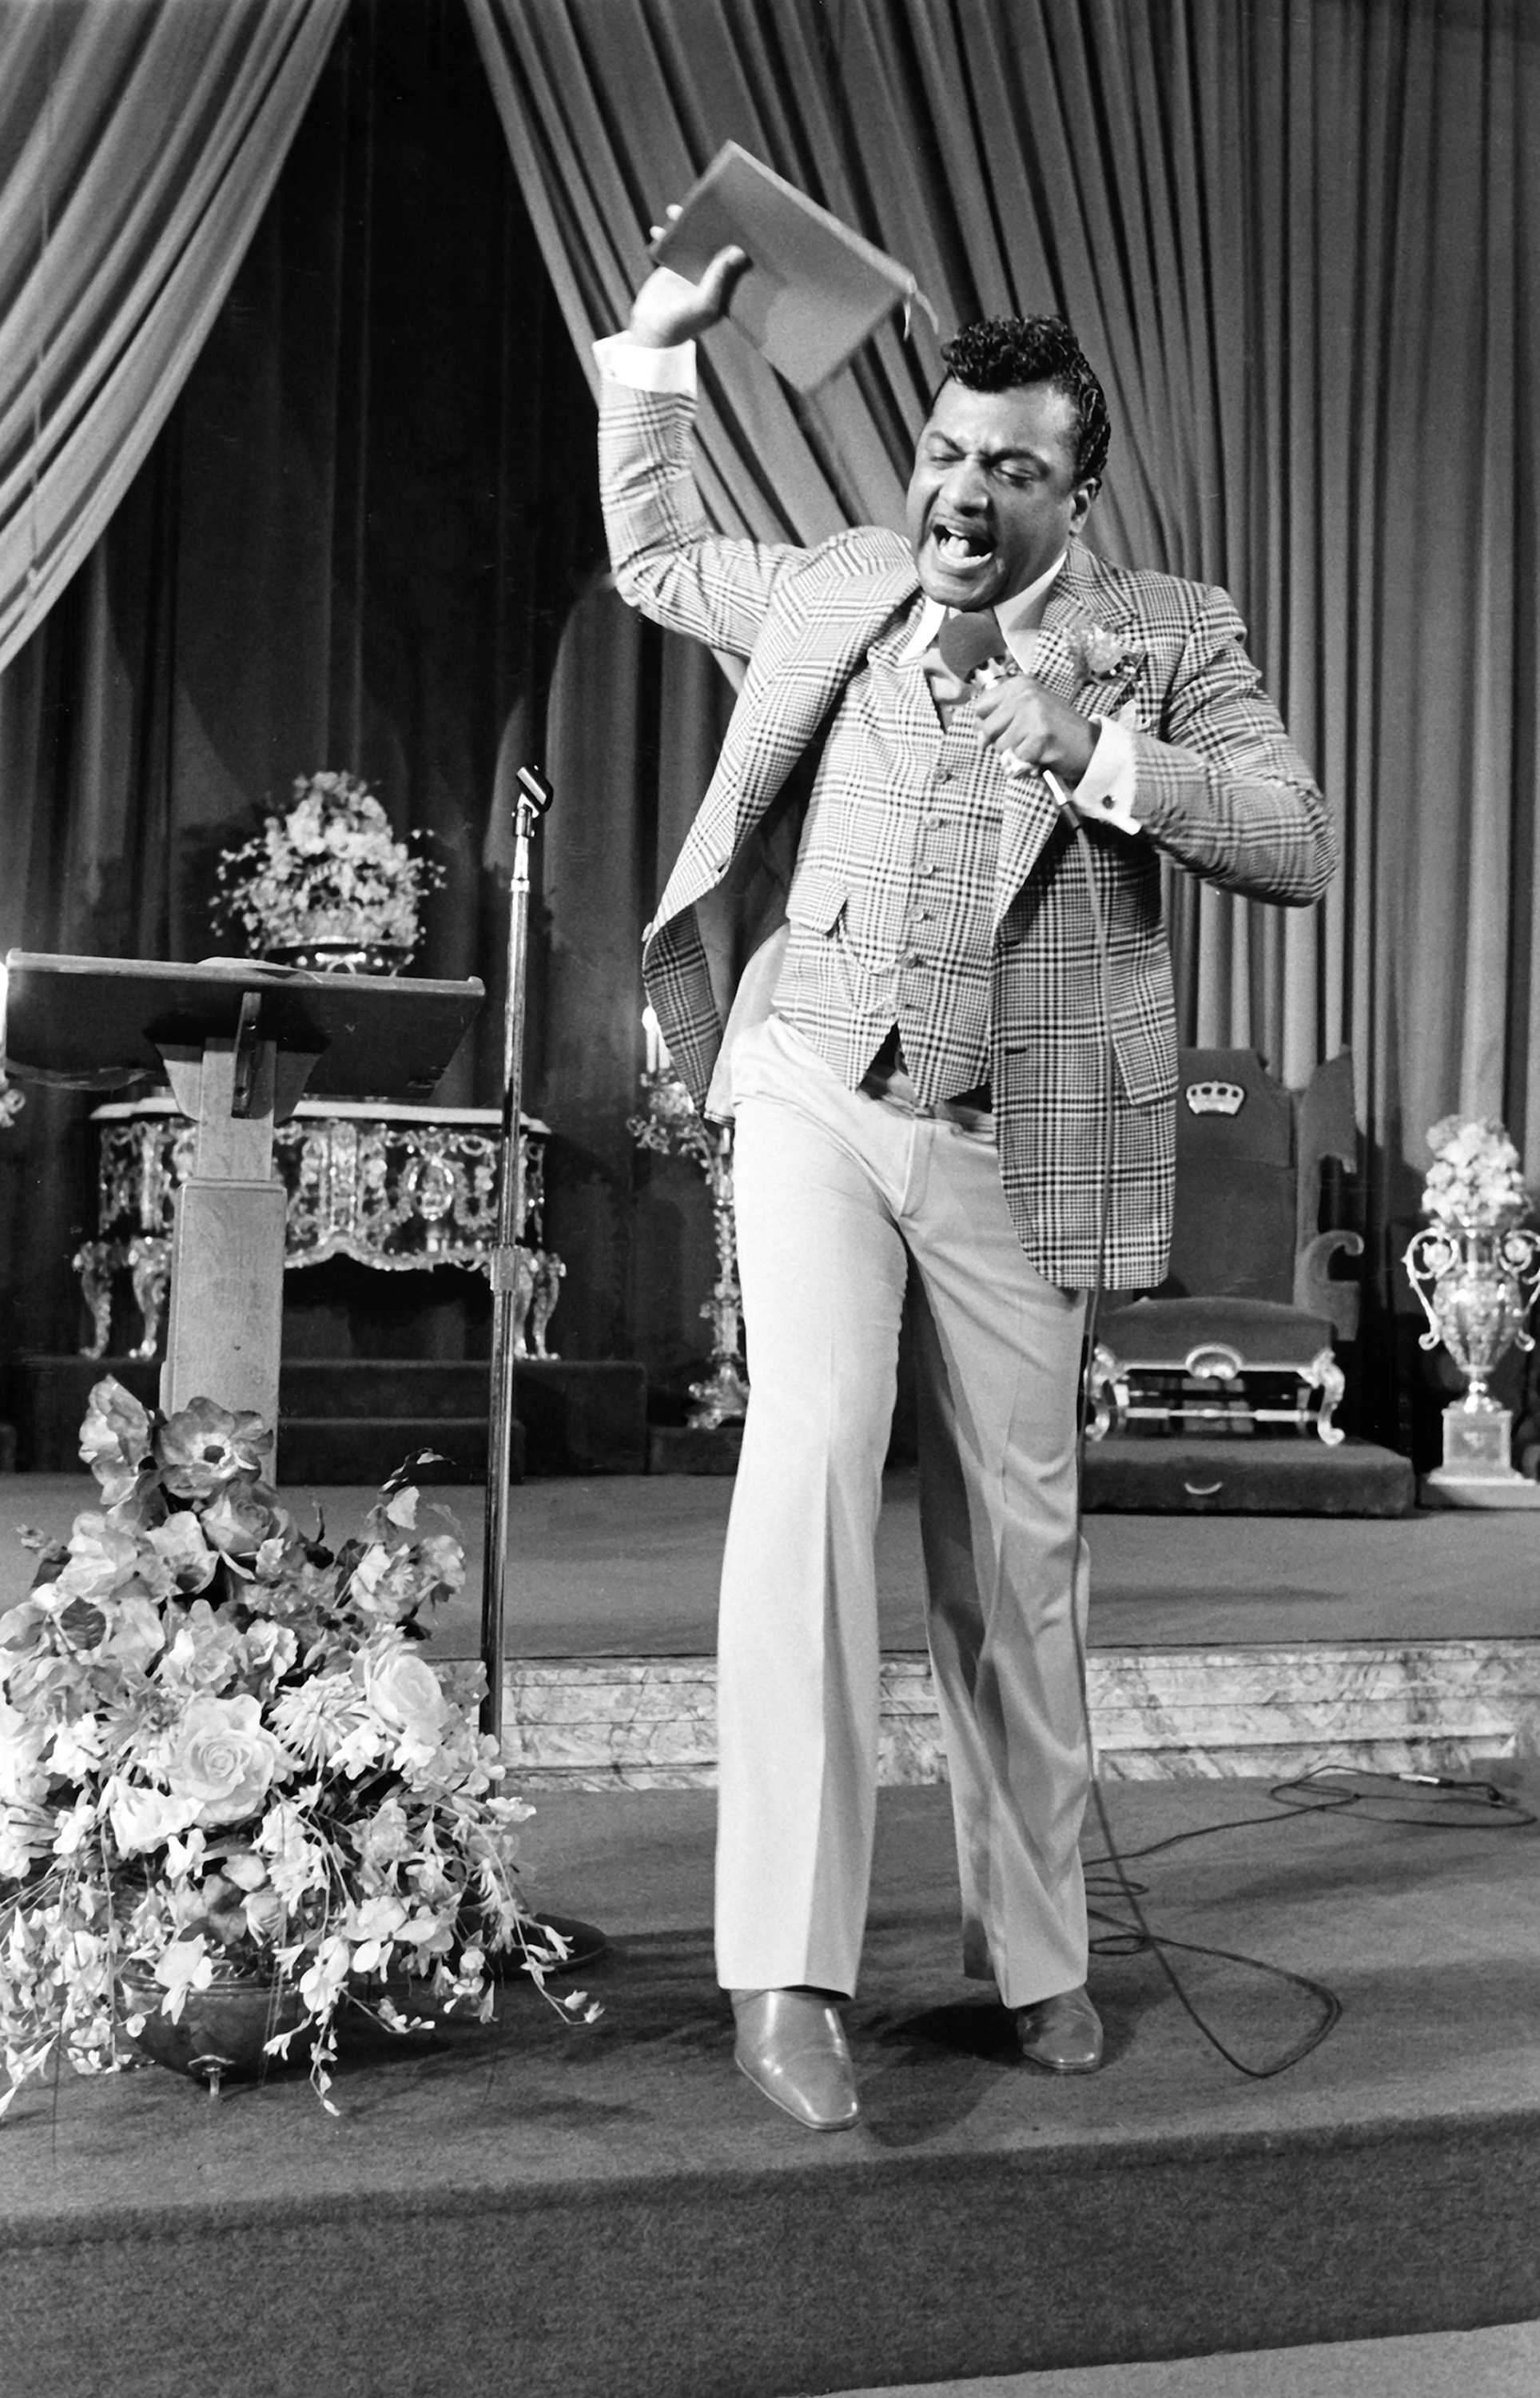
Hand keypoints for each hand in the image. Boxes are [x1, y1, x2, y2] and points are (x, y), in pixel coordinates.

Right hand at [630, 206, 747, 347]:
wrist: (653, 331)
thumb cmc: (684, 322)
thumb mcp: (704, 301)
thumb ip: (719, 277)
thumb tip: (738, 251)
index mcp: (727, 285)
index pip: (740, 258)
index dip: (744, 238)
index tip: (745, 217)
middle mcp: (714, 274)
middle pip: (718, 241)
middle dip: (716, 222)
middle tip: (714, 201)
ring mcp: (694, 268)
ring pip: (695, 238)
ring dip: (687, 223)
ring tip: (678, 210)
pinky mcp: (675, 267)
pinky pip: (674, 243)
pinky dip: (667, 234)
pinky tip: (660, 228)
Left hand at [969, 673, 1096, 785]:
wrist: (1089, 744)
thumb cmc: (1057, 730)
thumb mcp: (1027, 711)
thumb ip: (1001, 717)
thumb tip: (978, 736)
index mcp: (1020, 684)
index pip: (980, 707)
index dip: (985, 724)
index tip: (999, 731)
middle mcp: (1025, 693)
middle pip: (986, 728)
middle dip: (999, 742)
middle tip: (1021, 742)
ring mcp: (1033, 712)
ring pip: (1000, 745)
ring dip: (1014, 753)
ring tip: (1033, 746)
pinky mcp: (1040, 733)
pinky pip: (1016, 757)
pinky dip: (1026, 763)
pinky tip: (1040, 754)